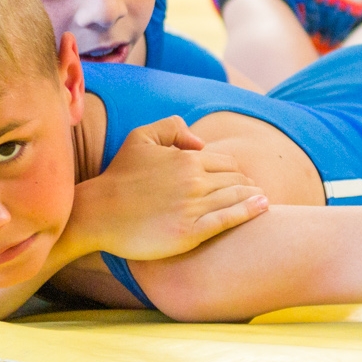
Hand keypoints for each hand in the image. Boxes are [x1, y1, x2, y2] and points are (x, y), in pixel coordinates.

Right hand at [72, 116, 266, 261]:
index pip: (226, 162)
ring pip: (236, 197)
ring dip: (253, 196)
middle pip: (236, 179)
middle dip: (247, 183)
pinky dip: (250, 211)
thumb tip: (200, 143)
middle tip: (254, 190)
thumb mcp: (141, 138)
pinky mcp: (190, 233)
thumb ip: (172, 127)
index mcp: (186, 159)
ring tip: (263, 199)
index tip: (241, 179)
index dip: (235, 170)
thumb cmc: (119, 176)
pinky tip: (263, 207)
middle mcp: (194, 181)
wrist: (98, 213)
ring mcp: (193, 208)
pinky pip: (228, 220)